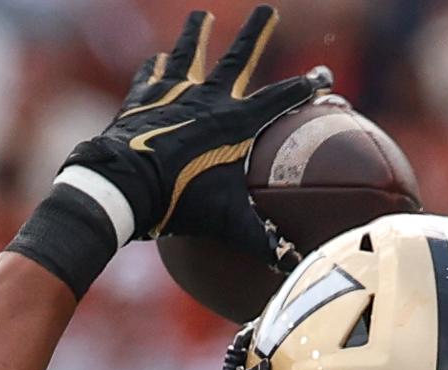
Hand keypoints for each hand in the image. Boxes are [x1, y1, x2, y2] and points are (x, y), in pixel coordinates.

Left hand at [14, 6, 326, 288]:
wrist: (123, 188)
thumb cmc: (178, 203)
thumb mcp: (227, 223)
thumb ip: (263, 241)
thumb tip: (296, 266)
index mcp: (236, 121)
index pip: (282, 99)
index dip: (305, 89)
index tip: (324, 79)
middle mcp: (208, 98)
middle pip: (239, 58)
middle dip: (257, 33)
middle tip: (267, 8)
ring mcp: (173, 94)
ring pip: (190, 54)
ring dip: (198, 34)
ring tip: (202, 15)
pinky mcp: (142, 99)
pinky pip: (151, 74)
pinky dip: (155, 65)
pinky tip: (156, 56)